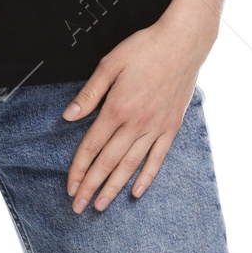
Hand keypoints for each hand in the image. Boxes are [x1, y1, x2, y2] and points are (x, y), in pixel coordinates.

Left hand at [61, 8, 216, 213]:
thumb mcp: (109, 64)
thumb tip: (69, 116)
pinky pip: (157, 159)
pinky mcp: (172, 128)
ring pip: (131, 165)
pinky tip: (136, 191)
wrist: (182, 44)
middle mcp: (136, 124)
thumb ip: (89, 93)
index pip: (91, 146)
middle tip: (78, 208)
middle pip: (108, 162)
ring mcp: (156, 128)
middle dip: (91, 186)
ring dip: (114, 188)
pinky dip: (146, 177)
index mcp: (117, 108)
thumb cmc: (142, 49)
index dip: (79, 169)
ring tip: (101, 205)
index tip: (70, 187)